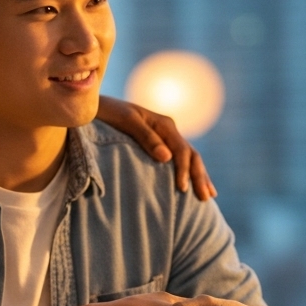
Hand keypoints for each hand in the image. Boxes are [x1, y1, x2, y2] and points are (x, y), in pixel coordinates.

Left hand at [96, 96, 216, 199]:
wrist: (96, 107)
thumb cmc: (108, 113)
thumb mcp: (126, 121)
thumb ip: (146, 137)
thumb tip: (166, 158)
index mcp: (164, 124)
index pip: (182, 150)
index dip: (184, 170)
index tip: (182, 189)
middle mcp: (169, 130)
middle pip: (191, 155)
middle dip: (200, 177)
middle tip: (205, 198)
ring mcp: (166, 138)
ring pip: (190, 158)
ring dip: (200, 176)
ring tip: (209, 195)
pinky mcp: (159, 145)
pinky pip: (180, 160)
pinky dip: (190, 173)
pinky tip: (194, 185)